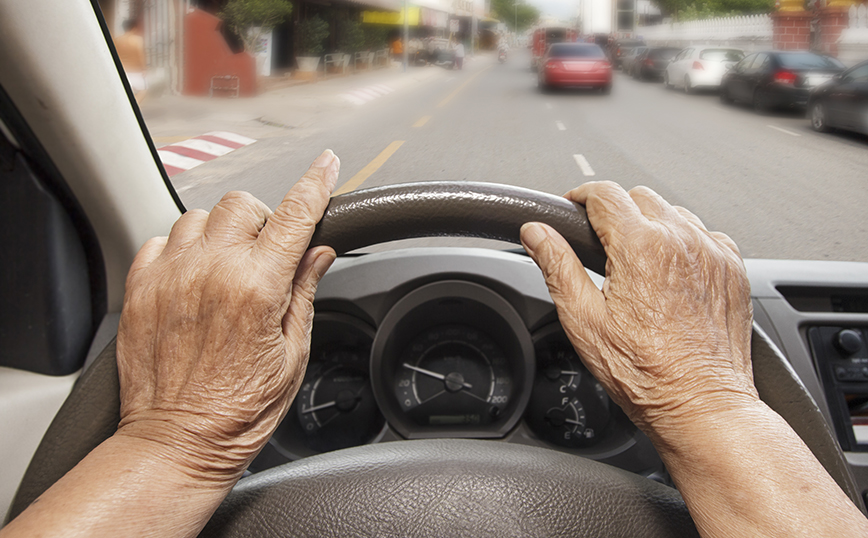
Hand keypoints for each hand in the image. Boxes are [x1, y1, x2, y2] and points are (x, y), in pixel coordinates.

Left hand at [115, 150, 339, 480]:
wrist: (177, 444)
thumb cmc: (238, 411)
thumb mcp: (292, 355)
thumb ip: (303, 292)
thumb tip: (318, 253)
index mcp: (257, 288)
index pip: (294, 216)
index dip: (315, 184)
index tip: (326, 165)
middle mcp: (211, 272)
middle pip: (242, 205)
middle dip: (261, 220)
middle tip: (267, 254)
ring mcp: (171, 277)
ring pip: (198, 216)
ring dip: (219, 233)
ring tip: (225, 268)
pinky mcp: (140, 289)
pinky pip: (160, 240)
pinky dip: (180, 249)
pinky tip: (192, 279)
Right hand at [520, 182, 758, 439]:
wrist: (700, 404)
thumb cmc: (645, 373)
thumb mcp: (583, 320)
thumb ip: (557, 266)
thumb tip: (536, 233)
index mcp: (641, 247)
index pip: (604, 193)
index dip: (580, 197)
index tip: (572, 208)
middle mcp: (682, 241)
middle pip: (639, 197)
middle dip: (615, 212)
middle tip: (599, 244)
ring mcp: (713, 253)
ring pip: (673, 213)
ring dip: (650, 226)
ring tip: (635, 263)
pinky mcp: (733, 269)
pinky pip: (705, 235)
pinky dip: (684, 243)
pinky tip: (670, 275)